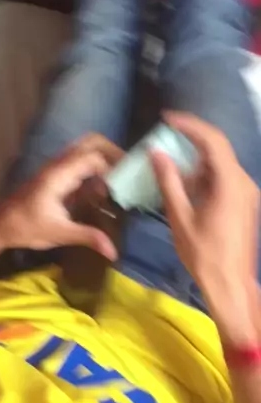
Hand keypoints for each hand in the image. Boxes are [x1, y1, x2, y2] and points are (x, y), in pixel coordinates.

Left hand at [0, 134, 124, 257]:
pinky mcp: (54, 176)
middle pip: (90, 143)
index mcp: (59, 175)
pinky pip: (78, 162)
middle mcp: (58, 165)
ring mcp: (55, 168)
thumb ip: (88, 237)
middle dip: (112, 152)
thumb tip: (113, 251)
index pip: (93, 158)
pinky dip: (93, 168)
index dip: (113, 167)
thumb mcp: (60, 233)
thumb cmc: (25, 227)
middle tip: (128, 171)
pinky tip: (102, 189)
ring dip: (103, 159)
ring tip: (120, 179)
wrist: (0, 226)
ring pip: (84, 150)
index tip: (126, 184)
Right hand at [151, 112, 259, 340]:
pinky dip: (204, 175)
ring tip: (170, 165)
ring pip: (221, 163)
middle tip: (165, 135)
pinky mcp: (244, 202)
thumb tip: (156, 154)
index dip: (189, 125)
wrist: (230, 284)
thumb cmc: (203, 255)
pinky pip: (224, 178)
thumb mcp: (180, 218)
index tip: (166, 118)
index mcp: (230, 184)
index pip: (212, 141)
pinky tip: (185, 185)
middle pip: (218, 148)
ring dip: (196, 160)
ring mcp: (246, 192)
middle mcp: (243, 182)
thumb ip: (169, 182)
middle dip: (191, 139)